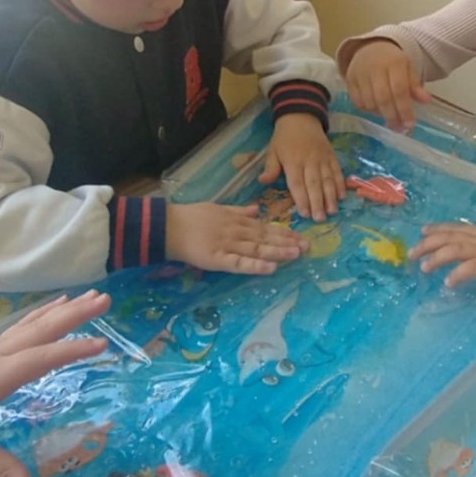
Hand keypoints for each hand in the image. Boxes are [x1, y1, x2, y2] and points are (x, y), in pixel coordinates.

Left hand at [0, 292, 109, 476]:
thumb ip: (2, 473)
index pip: (40, 359)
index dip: (72, 351)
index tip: (103, 343)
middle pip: (39, 330)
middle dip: (73, 315)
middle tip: (104, 299)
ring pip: (28, 326)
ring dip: (58, 311)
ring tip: (86, 296)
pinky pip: (17, 331)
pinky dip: (38, 318)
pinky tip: (48, 312)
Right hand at [167, 202, 303, 273]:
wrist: (168, 226)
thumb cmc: (190, 217)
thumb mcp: (216, 207)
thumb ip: (237, 210)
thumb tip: (256, 209)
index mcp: (236, 220)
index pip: (264, 227)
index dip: (283, 232)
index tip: (299, 236)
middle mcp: (236, 231)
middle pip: (266, 238)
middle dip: (287, 242)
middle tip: (307, 247)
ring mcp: (228, 245)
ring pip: (257, 249)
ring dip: (278, 252)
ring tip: (296, 255)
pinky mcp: (218, 259)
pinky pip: (240, 264)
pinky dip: (256, 266)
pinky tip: (271, 268)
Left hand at [259, 114, 344, 221]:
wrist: (301, 117)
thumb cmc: (284, 138)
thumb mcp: (272, 150)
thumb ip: (270, 168)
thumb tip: (263, 182)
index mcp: (293, 161)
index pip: (297, 183)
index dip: (301, 199)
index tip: (304, 214)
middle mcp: (309, 161)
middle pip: (314, 184)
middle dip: (318, 203)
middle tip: (320, 219)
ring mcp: (323, 159)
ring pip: (328, 180)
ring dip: (331, 197)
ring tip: (332, 211)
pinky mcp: (332, 156)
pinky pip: (337, 171)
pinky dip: (340, 184)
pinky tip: (342, 196)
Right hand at [344, 39, 429, 132]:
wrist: (370, 49)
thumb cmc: (392, 63)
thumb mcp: (408, 69)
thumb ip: (415, 86)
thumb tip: (426, 101)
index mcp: (394, 62)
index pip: (399, 89)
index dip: (404, 109)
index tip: (410, 124)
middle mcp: (375, 67)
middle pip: (383, 98)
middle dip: (392, 116)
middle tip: (399, 128)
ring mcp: (359, 74)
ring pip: (369, 102)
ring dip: (380, 114)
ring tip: (390, 118)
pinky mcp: (349, 81)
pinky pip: (358, 103)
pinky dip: (368, 110)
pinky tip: (377, 110)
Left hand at [410, 223, 475, 286]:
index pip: (458, 229)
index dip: (439, 229)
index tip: (423, 231)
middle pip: (450, 237)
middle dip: (428, 244)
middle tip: (410, 254)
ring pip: (456, 249)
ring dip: (437, 258)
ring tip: (423, 268)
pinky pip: (473, 268)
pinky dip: (458, 274)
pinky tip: (449, 283)